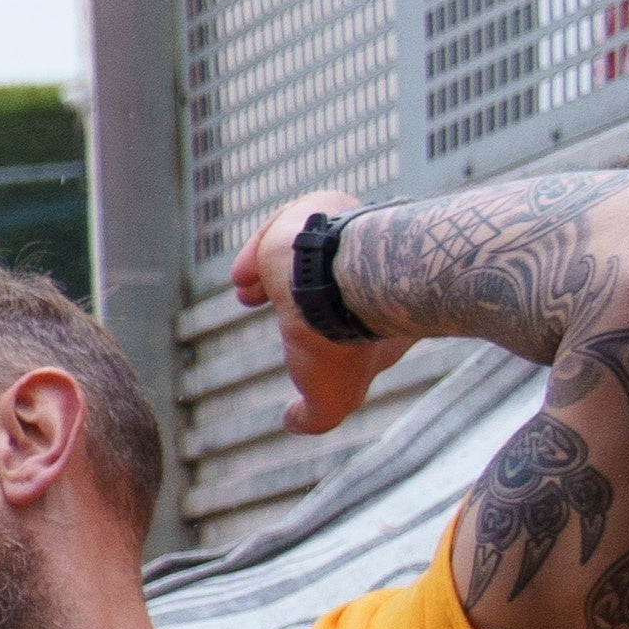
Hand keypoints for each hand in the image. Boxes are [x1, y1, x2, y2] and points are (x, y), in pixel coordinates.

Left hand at [227, 187, 388, 432]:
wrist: (353, 286)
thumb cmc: (346, 343)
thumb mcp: (332, 398)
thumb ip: (314, 416)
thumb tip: (292, 421)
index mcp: (384, 303)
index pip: (354, 309)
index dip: (321, 324)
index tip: (300, 336)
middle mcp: (374, 263)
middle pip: (330, 272)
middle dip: (291, 288)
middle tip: (259, 300)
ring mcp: (350, 230)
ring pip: (307, 244)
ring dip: (272, 268)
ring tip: (247, 290)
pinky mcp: (321, 207)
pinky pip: (290, 223)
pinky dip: (264, 250)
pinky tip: (243, 277)